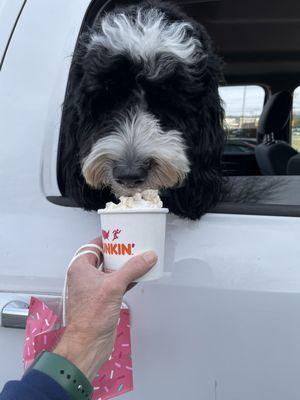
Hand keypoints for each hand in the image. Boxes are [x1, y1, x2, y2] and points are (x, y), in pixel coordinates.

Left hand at [53, 237, 156, 380]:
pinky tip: (141, 275)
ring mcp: (95, 288)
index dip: (107, 239)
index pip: (93, 246)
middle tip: (134, 245)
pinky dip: (128, 279)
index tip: (122, 234)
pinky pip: (117, 283)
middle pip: (104, 257)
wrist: (89, 343)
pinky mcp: (104, 299)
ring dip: (125, 266)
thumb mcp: (114, 286)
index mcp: (80, 267)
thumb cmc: (93, 314)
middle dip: (119, 252)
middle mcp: (86, 276)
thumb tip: (149, 256)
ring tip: (140, 257)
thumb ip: (132, 269)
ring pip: (111, 271)